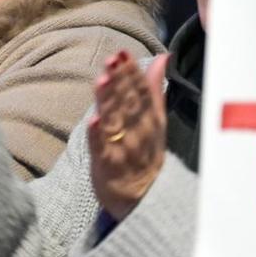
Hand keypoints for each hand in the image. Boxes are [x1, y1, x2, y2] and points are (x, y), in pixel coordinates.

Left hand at [89, 52, 169, 220]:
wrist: (142, 202)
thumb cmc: (145, 155)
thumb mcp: (155, 123)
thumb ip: (155, 89)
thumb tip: (162, 58)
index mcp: (151, 122)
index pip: (143, 93)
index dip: (133, 73)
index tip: (124, 53)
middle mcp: (138, 133)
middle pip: (129, 104)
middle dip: (121, 81)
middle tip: (113, 59)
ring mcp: (122, 150)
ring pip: (115, 122)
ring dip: (110, 102)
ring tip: (103, 79)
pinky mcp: (106, 166)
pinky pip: (101, 149)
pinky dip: (98, 135)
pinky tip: (93, 119)